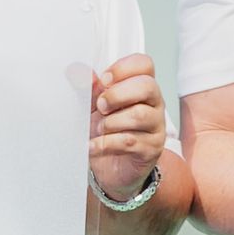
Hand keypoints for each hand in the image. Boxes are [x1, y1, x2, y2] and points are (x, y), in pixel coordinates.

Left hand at [89, 54, 167, 199]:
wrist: (108, 169)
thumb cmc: (105, 133)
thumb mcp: (92, 107)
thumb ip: (88, 89)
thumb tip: (77, 70)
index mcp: (141, 86)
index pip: (144, 64)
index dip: (123, 68)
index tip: (104, 80)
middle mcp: (154, 104)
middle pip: (147, 86)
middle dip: (117, 94)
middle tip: (100, 106)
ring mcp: (156, 127)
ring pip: (139, 115)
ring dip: (111, 122)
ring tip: (98, 129)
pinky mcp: (152, 149)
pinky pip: (130, 141)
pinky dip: (106, 143)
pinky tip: (94, 146)